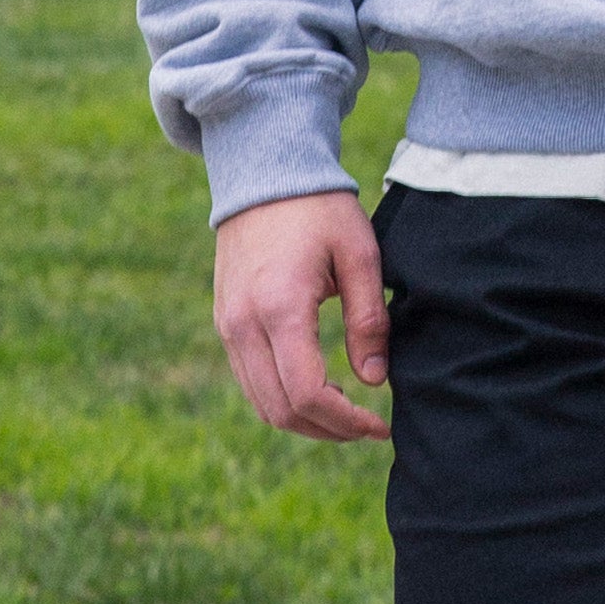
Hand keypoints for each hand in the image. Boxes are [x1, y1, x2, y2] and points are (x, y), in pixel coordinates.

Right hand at [213, 189, 390, 441]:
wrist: (265, 173)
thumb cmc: (320, 208)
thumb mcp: (359, 253)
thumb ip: (369, 318)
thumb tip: (375, 380)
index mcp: (280, 307)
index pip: (307, 393)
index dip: (346, 422)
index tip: (379, 426)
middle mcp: (244, 325)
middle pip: (281, 411)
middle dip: (328, 431)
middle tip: (367, 427)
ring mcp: (228, 326)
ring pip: (262, 403)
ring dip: (304, 421)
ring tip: (347, 411)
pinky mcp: (225, 322)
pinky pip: (250, 381)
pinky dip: (283, 399)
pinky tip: (318, 388)